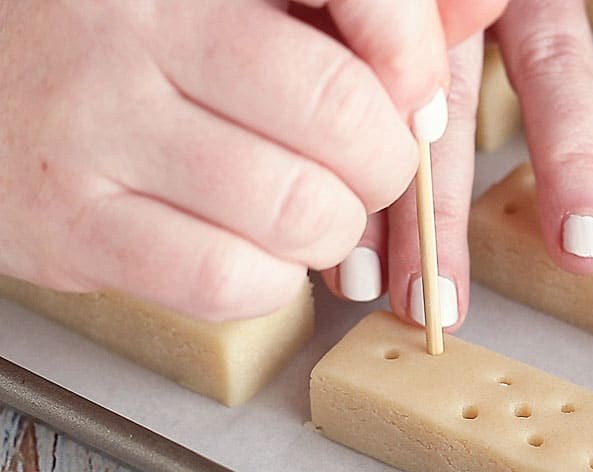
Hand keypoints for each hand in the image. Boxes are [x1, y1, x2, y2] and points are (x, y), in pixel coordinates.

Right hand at [0, 0, 500, 319]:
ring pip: (300, 212)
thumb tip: (481, 6)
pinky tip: (256, 252)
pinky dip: (274, 282)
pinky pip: (230, 281)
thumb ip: (360, 5)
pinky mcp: (71, 228)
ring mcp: (95, 133)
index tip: (415, 95)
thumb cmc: (124, 34)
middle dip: (387, 163)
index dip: (415, 60)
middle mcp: (136, 34)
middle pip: (344, 120)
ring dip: (334, 229)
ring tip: (309, 210)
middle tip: (366, 164)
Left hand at [323, 0, 592, 332]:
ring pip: (552, 61)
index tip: (359, 286)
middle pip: (452, 109)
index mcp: (411, 4)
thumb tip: (354, 132)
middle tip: (437, 311)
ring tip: (583, 249)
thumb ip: (370, 23)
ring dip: (570, 157)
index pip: (388, 111)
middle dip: (443, 212)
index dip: (375, 197)